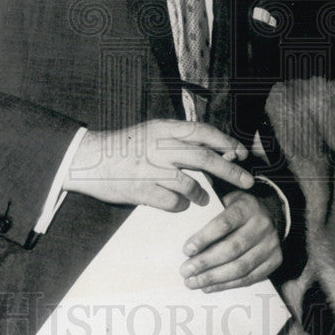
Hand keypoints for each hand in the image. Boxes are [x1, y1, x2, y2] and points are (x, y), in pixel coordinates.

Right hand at [63, 119, 253, 211]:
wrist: (87, 159)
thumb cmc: (123, 147)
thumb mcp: (151, 133)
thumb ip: (177, 139)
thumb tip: (212, 148)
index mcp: (163, 129)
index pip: (203, 132)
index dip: (225, 142)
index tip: (240, 152)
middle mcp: (159, 146)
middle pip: (205, 158)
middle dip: (230, 170)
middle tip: (247, 181)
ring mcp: (150, 169)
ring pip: (190, 184)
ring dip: (202, 193)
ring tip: (204, 198)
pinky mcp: (141, 190)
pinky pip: (173, 202)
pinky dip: (181, 206)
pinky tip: (180, 205)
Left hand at [179, 191, 281, 291]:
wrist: (269, 215)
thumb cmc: (237, 210)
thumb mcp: (225, 201)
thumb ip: (208, 212)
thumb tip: (184, 234)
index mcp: (247, 207)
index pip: (224, 223)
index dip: (204, 238)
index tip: (186, 250)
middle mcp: (262, 226)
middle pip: (232, 248)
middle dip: (206, 262)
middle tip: (185, 271)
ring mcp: (271, 245)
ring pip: (240, 267)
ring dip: (213, 278)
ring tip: (193, 282)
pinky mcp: (274, 261)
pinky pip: (249, 278)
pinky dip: (226, 285)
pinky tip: (208, 287)